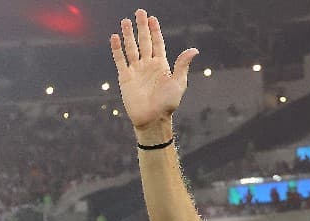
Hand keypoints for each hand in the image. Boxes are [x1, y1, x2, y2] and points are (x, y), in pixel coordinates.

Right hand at [111, 9, 198, 132]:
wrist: (152, 120)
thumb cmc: (167, 104)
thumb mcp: (178, 83)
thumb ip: (182, 65)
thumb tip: (194, 50)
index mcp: (161, 65)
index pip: (157, 43)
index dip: (155, 31)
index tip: (153, 18)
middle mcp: (148, 65)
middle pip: (144, 41)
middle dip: (142, 27)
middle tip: (140, 12)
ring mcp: (136, 71)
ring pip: (131, 48)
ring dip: (128, 35)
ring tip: (125, 21)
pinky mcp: (125, 78)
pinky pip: (120, 60)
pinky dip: (117, 49)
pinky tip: (115, 37)